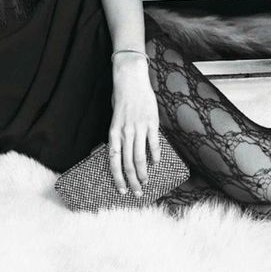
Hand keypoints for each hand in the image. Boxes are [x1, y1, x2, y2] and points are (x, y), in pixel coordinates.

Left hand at [108, 54, 159, 195]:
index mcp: (114, 131)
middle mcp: (125, 132)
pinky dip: (156, 155)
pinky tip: (156, 163)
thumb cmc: (121, 97)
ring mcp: (139, 128)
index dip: (117, 177)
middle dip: (132, 181)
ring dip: (143, 173)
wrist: (131, 78)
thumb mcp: (114, 117)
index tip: (121, 190)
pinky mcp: (151, 122)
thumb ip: (118, 135)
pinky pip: (154, 143)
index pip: (114, 160)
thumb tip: (121, 152)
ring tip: (146, 183)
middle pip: (128, 163)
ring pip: (141, 157)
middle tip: (137, 193)